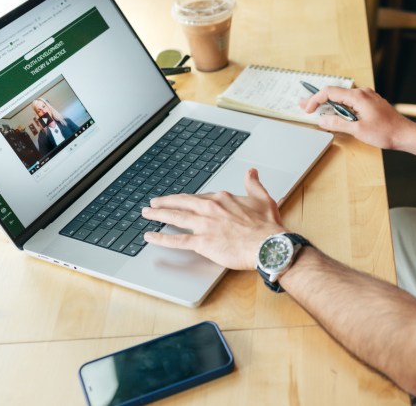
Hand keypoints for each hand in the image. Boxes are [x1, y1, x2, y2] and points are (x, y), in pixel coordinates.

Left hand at [141, 168, 282, 269]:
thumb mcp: (262, 198)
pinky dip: (161, 238)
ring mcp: (204, 225)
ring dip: (158, 215)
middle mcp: (210, 209)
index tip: (179, 199)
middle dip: (165, 203)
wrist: (268, 244)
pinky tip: (150, 237)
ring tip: (147, 214)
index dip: (187, 199)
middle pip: (182, 203)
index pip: (200, 197)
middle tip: (153, 203)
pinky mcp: (202, 242)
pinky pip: (177, 240)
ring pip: (175, 217)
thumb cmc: (267, 226)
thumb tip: (252, 172)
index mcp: (223, 199)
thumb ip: (254, 184)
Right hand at [299, 86, 414, 149]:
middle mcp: (362, 93)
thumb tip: (323, 120)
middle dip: (318, 100)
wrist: (405, 134)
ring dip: (329, 104)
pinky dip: (340, 106)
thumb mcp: (358, 130)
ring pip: (342, 97)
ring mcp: (367, 97)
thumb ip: (338, 123)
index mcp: (358, 96)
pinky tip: (334, 112)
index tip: (308, 109)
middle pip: (335, 93)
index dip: (315, 100)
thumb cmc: (386, 132)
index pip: (330, 92)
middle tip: (304, 106)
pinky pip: (351, 101)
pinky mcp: (370, 103)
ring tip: (315, 109)